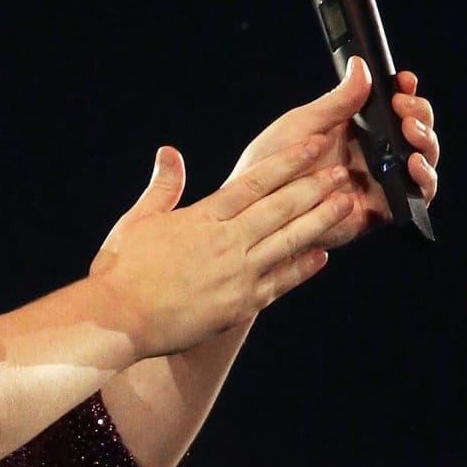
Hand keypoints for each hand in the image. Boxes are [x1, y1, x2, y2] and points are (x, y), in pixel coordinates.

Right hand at [88, 136, 353, 358]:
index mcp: (202, 218)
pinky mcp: (240, 304)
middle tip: (342, 173)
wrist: (119, 320)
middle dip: (315, 188)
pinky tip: (322, 255)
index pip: (254, 183)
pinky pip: (280, 282)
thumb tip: (170, 153)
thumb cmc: (122, 271)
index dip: (287, 162)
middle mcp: (227, 243)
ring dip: (320, 221)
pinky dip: (302, 268)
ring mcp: (237, 275)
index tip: (312, 146)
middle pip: (280, 208)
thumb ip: (163, 187)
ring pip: (289, 241)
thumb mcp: (138, 221)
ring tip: (346, 205)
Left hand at [230, 58, 440, 246]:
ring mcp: (379, 183)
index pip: (393, 108)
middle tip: (404, 108)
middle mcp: (372, 156)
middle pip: (416, 132)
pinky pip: (415, 197)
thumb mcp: (303, 125)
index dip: (406, 94)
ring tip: (411, 131)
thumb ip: (336, 101)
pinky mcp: (380, 210)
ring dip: (426, 143)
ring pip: (422, 161)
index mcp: (355, 131)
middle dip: (420, 115)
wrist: (255, 210)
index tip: (405, 81)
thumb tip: (361, 67)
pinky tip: (413, 164)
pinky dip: (424, 179)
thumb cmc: (269, 165)